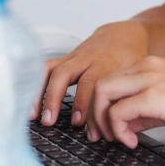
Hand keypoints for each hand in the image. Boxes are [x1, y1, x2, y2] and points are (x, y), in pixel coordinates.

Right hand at [34, 20, 149, 133]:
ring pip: (52, 70)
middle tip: (49, 120)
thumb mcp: (133, 76)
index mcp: (107, 63)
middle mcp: (87, 59)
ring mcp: (74, 57)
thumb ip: (121, 98)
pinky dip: (36, 85)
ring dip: (40, 93)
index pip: (91, 83)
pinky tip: (31, 103)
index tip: (78, 123)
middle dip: (55, 98)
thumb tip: (110, 129)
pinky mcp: (65, 58)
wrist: (124, 36)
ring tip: (33, 115)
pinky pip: (46, 69)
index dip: (83, 103)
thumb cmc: (130, 59)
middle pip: (65, 73)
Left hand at [89, 55, 164, 147]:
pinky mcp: (153, 96)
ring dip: (102, 120)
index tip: (107, 126)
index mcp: (151, 65)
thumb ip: (146, 110)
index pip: (112, 79)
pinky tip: (131, 141)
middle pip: (101, 84)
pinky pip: (118, 112)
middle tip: (100, 135)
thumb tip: (126, 125)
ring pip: (103, 93)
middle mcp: (147, 67)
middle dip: (95, 113)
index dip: (103, 105)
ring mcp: (148, 79)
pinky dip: (118, 129)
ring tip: (114, 138)